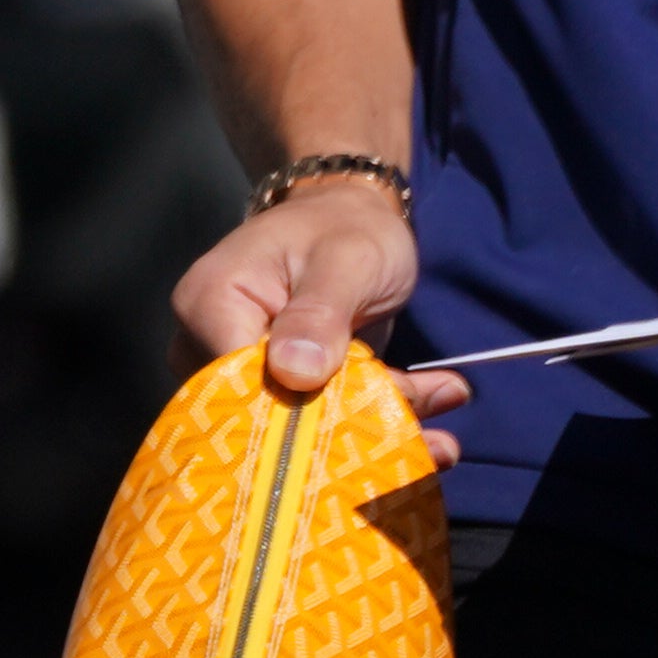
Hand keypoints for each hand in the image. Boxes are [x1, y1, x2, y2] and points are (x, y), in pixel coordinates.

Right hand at [170, 179, 470, 462]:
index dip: (295, 416)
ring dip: (376, 431)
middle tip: (433, 445)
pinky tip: (434, 414)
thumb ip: (319, 313)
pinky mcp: (281, 386)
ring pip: (304, 427)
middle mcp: (212, 343)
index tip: (365, 423)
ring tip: (445, 441)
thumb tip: (294, 373)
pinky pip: (323, 418)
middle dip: (350, 432)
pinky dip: (378, 420)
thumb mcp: (346, 260)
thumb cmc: (346, 225)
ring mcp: (246, 368)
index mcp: (212, 305)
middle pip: (270, 415)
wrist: (352, 212)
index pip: (236, 385)